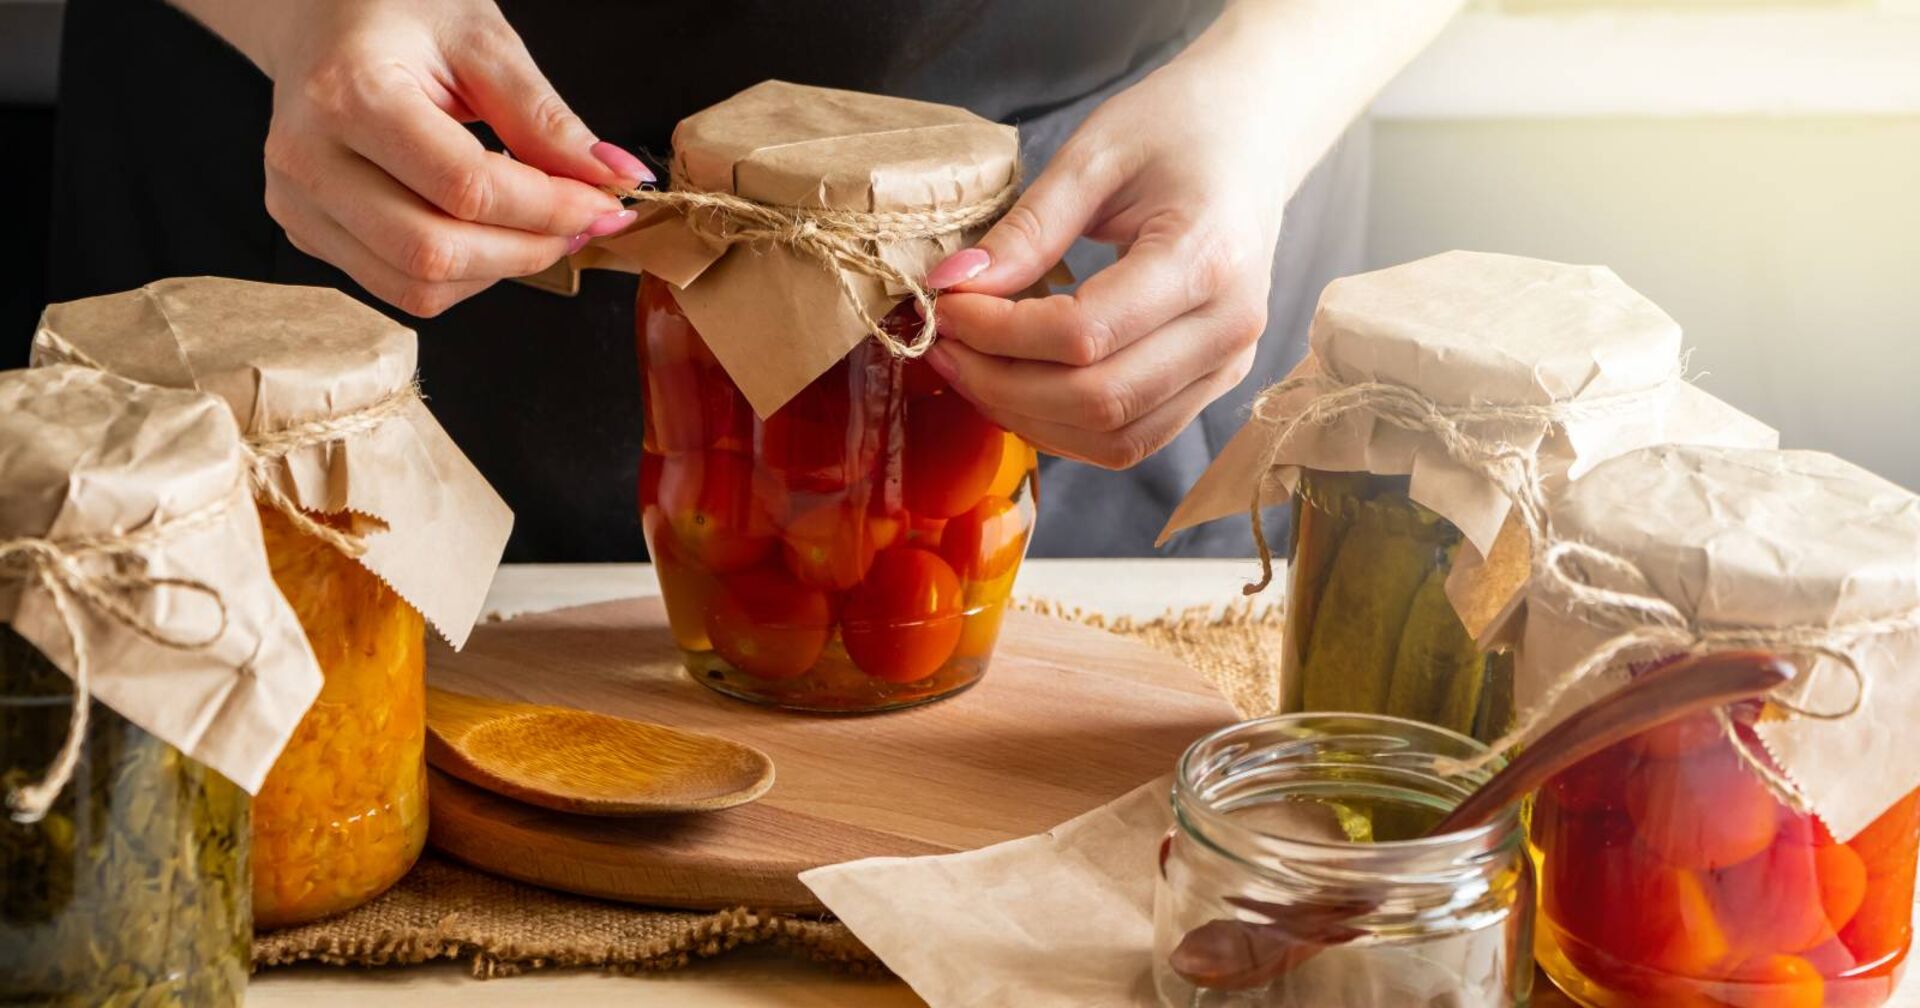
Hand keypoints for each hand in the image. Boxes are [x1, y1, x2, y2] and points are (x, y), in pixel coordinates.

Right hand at [245, 0, 647, 315]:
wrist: (316, 16)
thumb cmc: (395, 15)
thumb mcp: (480, 41)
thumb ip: (544, 117)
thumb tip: (614, 178)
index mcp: (347, 95)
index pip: (465, 188)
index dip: (550, 207)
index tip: (604, 203)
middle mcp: (308, 159)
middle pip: (434, 253)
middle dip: (529, 249)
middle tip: (579, 222)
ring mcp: (298, 204)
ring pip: (417, 287)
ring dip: (499, 269)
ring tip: (539, 226)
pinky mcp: (306, 232)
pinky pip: (399, 286)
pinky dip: (463, 273)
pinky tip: (489, 231)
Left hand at [923, 55, 1286, 469]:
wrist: (1251, 137)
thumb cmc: (1178, 129)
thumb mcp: (1095, 154)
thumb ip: (1029, 227)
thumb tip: (955, 286)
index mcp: (1208, 257)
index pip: (1086, 333)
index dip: (1000, 332)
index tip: (948, 304)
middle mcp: (1231, 327)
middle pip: (1100, 400)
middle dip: (1002, 384)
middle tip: (945, 344)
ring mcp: (1229, 365)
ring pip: (1116, 438)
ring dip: (1028, 417)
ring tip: (971, 367)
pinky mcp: (1213, 384)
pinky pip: (1132, 438)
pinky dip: (1064, 427)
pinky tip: (1017, 386)